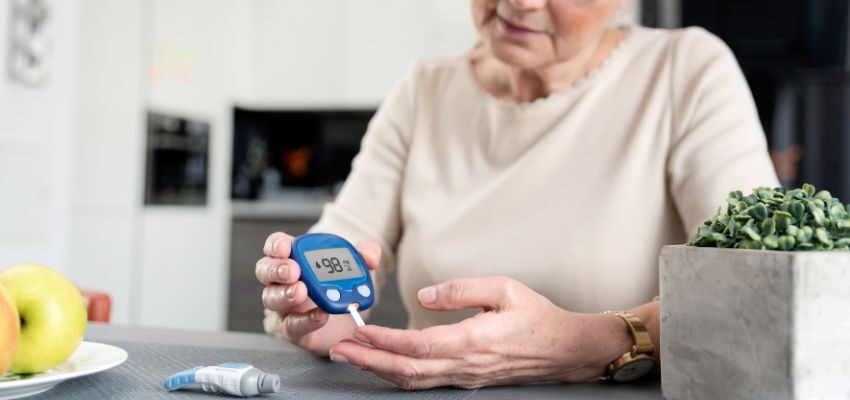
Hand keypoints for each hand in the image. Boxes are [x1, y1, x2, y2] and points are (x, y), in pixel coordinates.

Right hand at [257, 232, 380, 355]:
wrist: (348, 316)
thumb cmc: (343, 284)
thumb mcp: (358, 265)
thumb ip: (366, 254)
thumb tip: (369, 255)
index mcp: (294, 258)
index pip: (275, 246)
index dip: (276, 245)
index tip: (287, 247)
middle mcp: (283, 281)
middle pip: (265, 270)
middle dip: (277, 269)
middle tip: (293, 270)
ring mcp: (284, 305)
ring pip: (271, 298)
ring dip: (285, 294)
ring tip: (302, 291)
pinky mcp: (293, 329)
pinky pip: (291, 325)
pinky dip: (305, 320)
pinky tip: (320, 315)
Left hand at [328, 276, 632, 388]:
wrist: (565, 350)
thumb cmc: (537, 317)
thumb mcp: (503, 288)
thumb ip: (460, 289)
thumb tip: (424, 295)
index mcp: (473, 340)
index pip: (416, 345)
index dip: (383, 341)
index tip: (359, 332)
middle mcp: (465, 365)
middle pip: (406, 370)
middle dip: (368, 361)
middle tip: (339, 351)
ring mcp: (465, 377)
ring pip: (413, 381)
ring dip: (379, 370)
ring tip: (353, 357)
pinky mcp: (467, 380)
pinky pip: (426, 382)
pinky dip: (400, 375)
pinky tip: (385, 365)